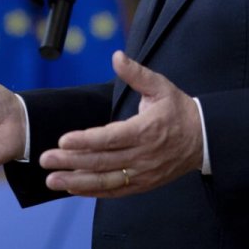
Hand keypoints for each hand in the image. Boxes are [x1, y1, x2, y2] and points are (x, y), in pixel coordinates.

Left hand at [38, 51, 201, 195]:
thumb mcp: (161, 87)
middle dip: (71, 161)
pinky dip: (92, 191)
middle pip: (102, 161)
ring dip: (76, 181)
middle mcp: (143, 155)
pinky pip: (114, 190)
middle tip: (45, 159)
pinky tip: (72, 188)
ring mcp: (143, 173)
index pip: (111, 138)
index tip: (63, 140)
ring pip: (105, 180)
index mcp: (146, 130)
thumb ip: (136, 73)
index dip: (86, 140)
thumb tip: (116, 56)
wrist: (203, 139)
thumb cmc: (179, 110)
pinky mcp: (142, 184)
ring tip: (51, 180)